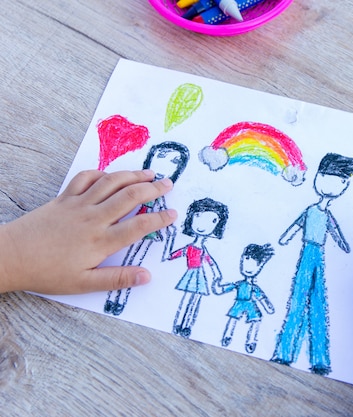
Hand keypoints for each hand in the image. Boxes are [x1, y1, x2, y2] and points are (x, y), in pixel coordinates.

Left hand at [0, 170, 176, 293]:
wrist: (10, 256)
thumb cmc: (47, 272)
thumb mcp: (83, 283)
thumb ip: (117, 279)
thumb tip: (146, 276)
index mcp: (101, 241)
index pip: (139, 226)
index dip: (159, 218)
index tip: (172, 214)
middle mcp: (93, 218)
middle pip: (130, 196)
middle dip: (153, 188)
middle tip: (168, 184)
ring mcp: (78, 204)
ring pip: (111, 182)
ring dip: (133, 175)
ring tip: (149, 173)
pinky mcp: (64, 198)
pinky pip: (86, 178)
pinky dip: (101, 173)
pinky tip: (111, 175)